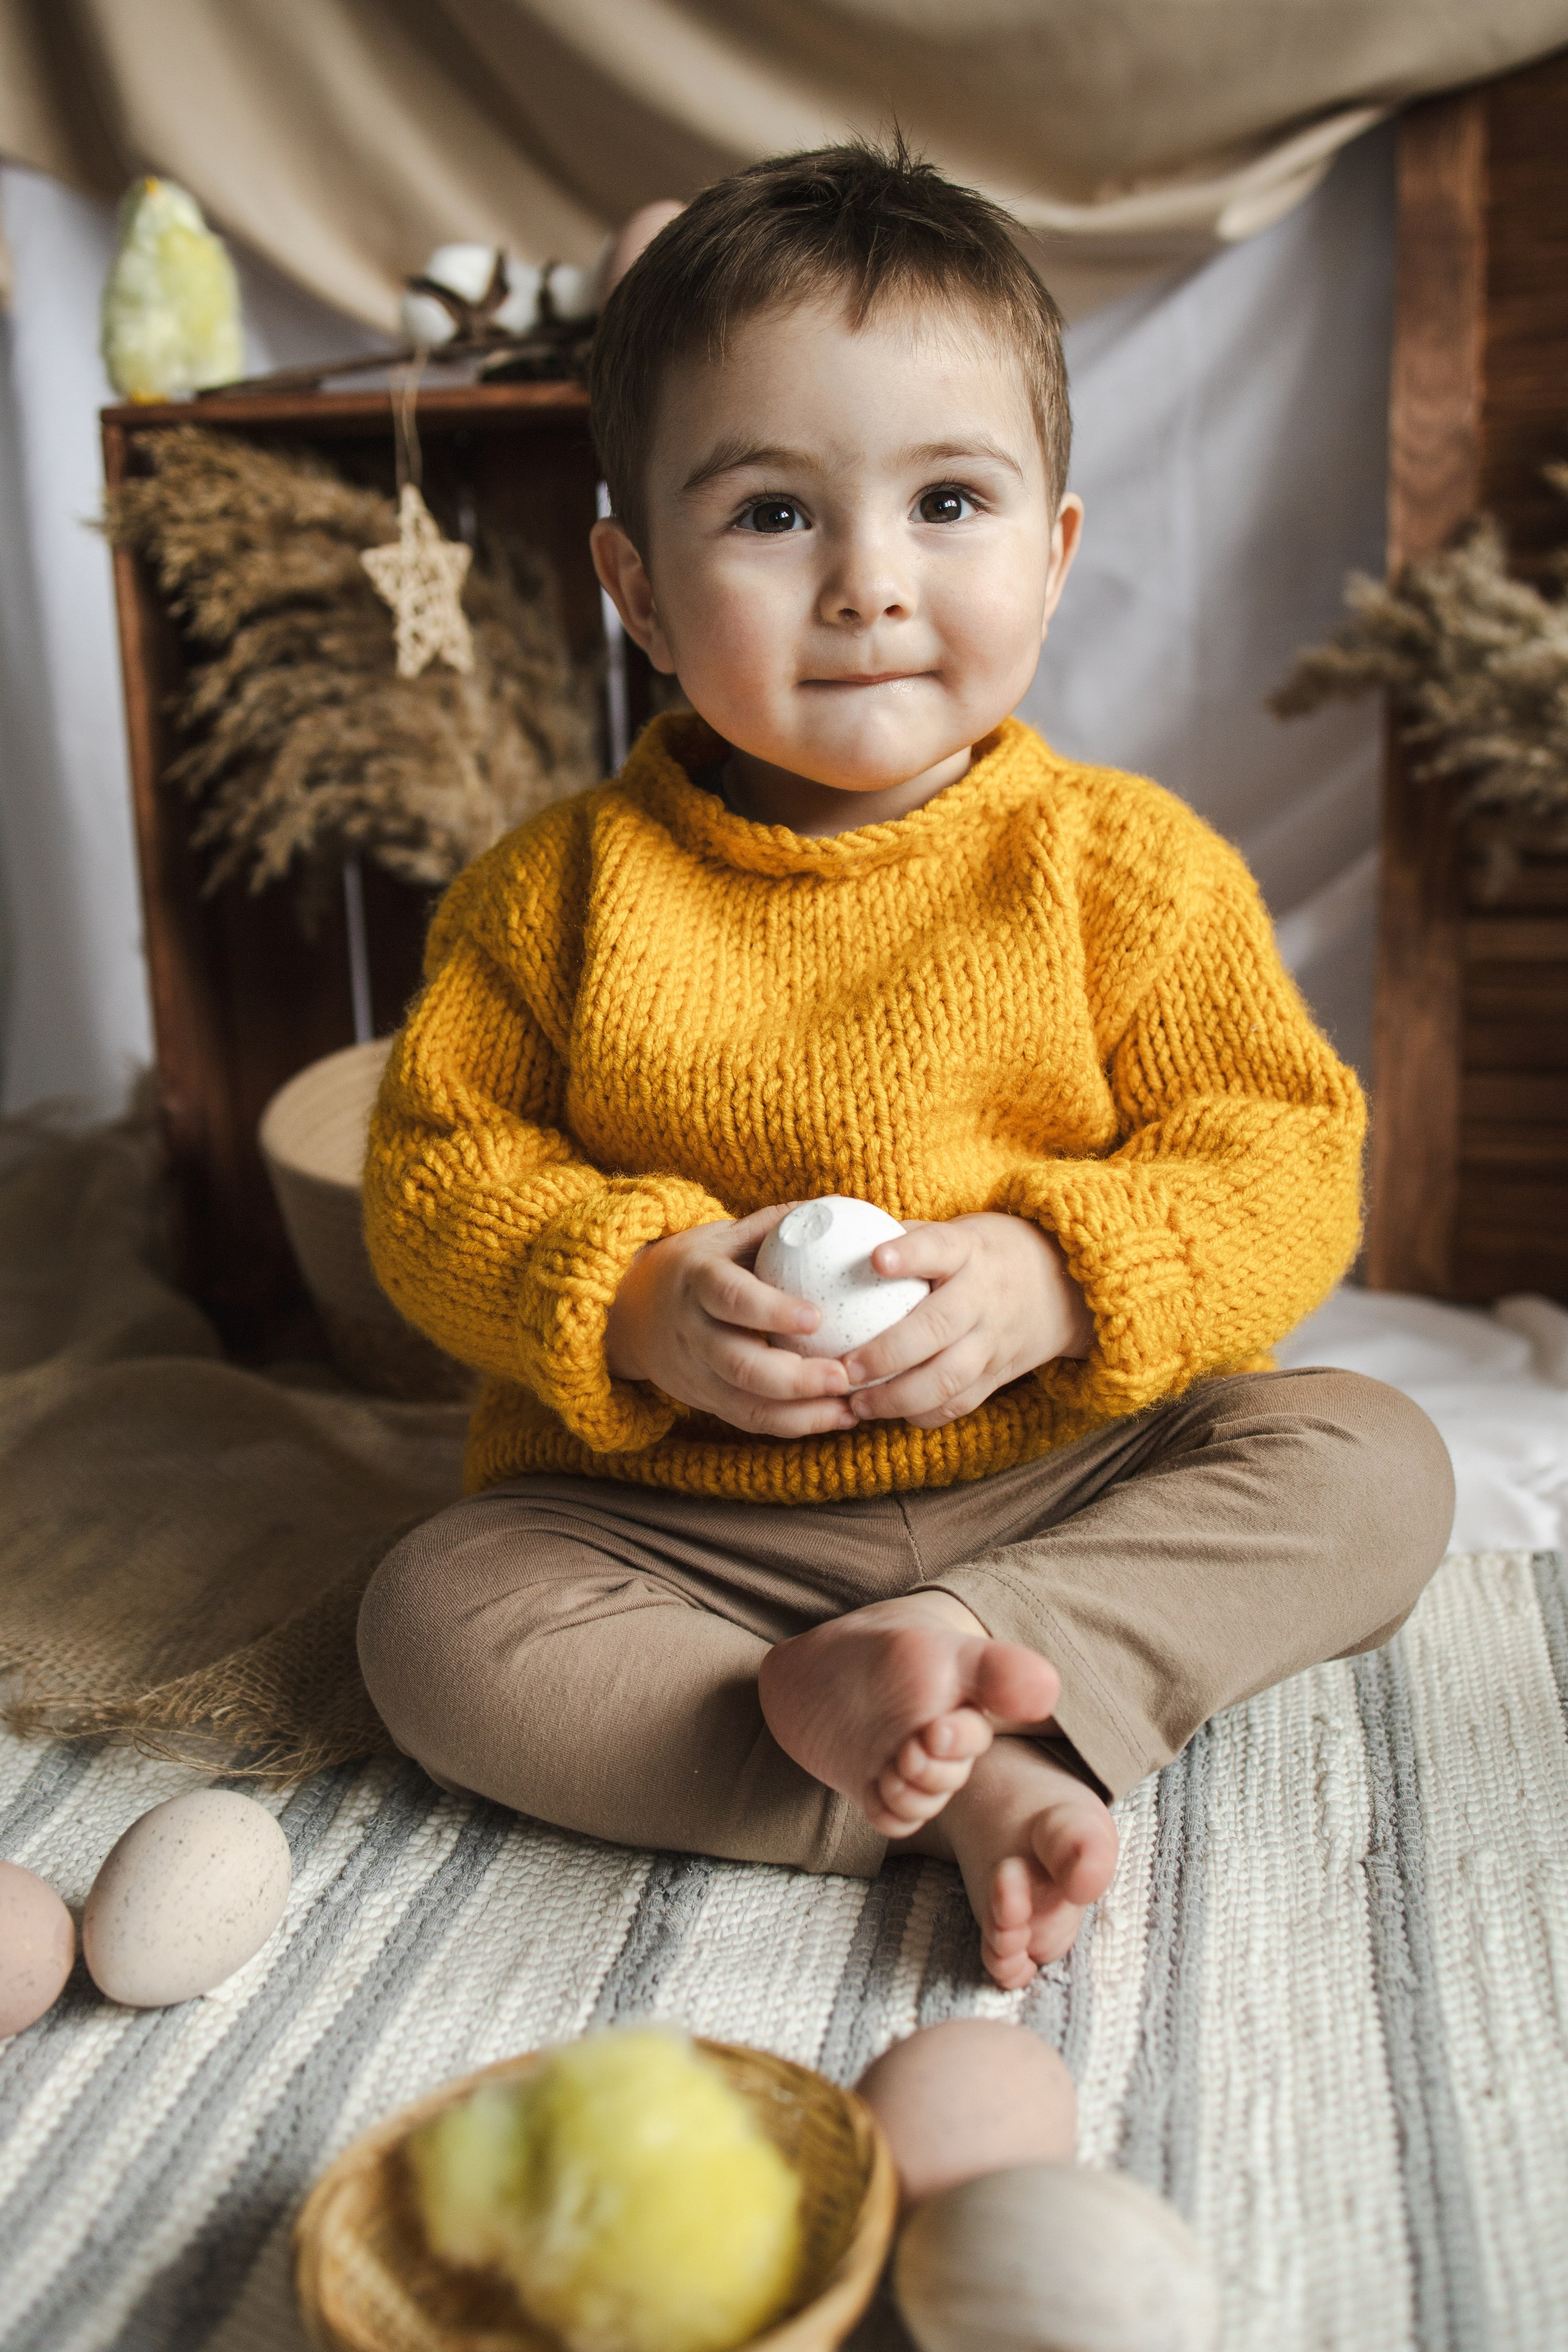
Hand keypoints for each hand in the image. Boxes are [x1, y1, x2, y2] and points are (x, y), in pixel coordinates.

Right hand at [605, 1204, 857, 1437]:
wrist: (631, 1310)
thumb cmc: (697, 1265)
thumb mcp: (725, 1235)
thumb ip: (776, 1224)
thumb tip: (839, 1207)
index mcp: (697, 1281)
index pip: (731, 1297)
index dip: (771, 1311)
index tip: (817, 1318)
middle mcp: (693, 1332)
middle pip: (740, 1365)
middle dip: (795, 1378)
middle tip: (844, 1376)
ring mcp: (697, 1373)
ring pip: (747, 1405)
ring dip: (802, 1413)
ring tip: (851, 1407)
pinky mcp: (707, 1401)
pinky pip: (751, 1421)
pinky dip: (795, 1425)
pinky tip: (838, 1417)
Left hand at [837, 1213, 1092, 1431]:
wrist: (1062, 1287)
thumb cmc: (987, 1254)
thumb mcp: (957, 1233)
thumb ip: (908, 1239)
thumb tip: (840, 1239)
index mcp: (969, 1252)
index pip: (939, 1248)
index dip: (910, 1253)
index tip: (877, 1259)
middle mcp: (983, 1297)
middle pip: (937, 1327)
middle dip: (888, 1353)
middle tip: (846, 1368)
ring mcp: (993, 1341)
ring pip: (948, 1378)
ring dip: (899, 1397)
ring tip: (857, 1405)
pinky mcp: (998, 1375)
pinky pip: (961, 1403)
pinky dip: (926, 1414)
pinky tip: (892, 1416)